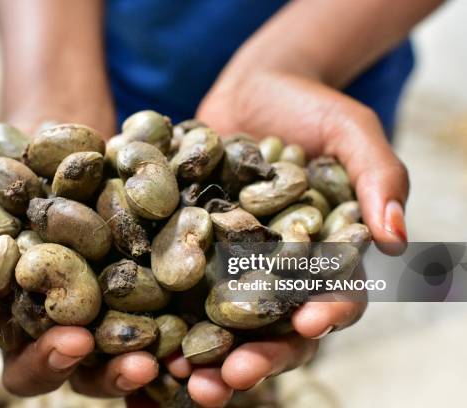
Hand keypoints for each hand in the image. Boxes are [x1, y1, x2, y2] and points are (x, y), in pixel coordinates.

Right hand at [0, 147, 157, 397]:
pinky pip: (145, 337)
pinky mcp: (132, 307)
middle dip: (49, 360)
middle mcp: (34, 321)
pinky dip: (160, 344)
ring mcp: (85, 320)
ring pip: (93, 368)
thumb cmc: (4, 168)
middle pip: (33, 366)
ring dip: (113, 370)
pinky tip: (177, 342)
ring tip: (140, 361)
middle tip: (73, 342)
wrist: (63, 148)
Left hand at [176, 69, 406, 405]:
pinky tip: (143, 335)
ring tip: (181, 377)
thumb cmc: (312, 107)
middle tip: (231, 377)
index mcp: (324, 255)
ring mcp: (232, 263)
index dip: (324, 312)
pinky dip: (161, 312)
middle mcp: (277, 270)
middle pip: (271, 325)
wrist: (254, 87)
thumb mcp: (351, 130)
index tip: (309, 324)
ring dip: (202, 353)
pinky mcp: (192, 248)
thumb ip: (378, 176)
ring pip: (220, 320)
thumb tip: (395, 238)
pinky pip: (175, 284)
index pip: (332, 294)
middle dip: (256, 355)